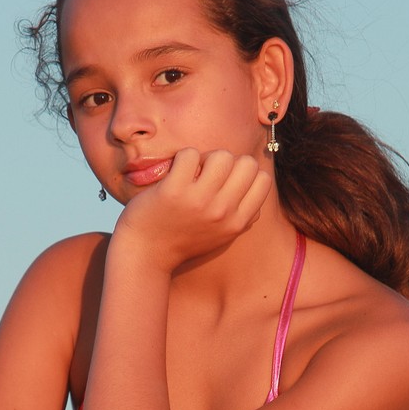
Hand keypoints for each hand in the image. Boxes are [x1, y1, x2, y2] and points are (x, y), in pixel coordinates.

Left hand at [116, 149, 271, 271]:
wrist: (146, 255)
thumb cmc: (183, 240)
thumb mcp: (222, 235)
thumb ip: (243, 214)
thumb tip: (258, 184)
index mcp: (237, 222)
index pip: (263, 179)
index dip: (244, 173)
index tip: (225, 182)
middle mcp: (222, 212)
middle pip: (246, 162)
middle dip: (228, 162)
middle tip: (208, 174)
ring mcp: (199, 201)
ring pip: (222, 155)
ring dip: (205, 157)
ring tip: (191, 173)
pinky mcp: (174, 191)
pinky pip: (190, 154)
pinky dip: (182, 158)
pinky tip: (174, 173)